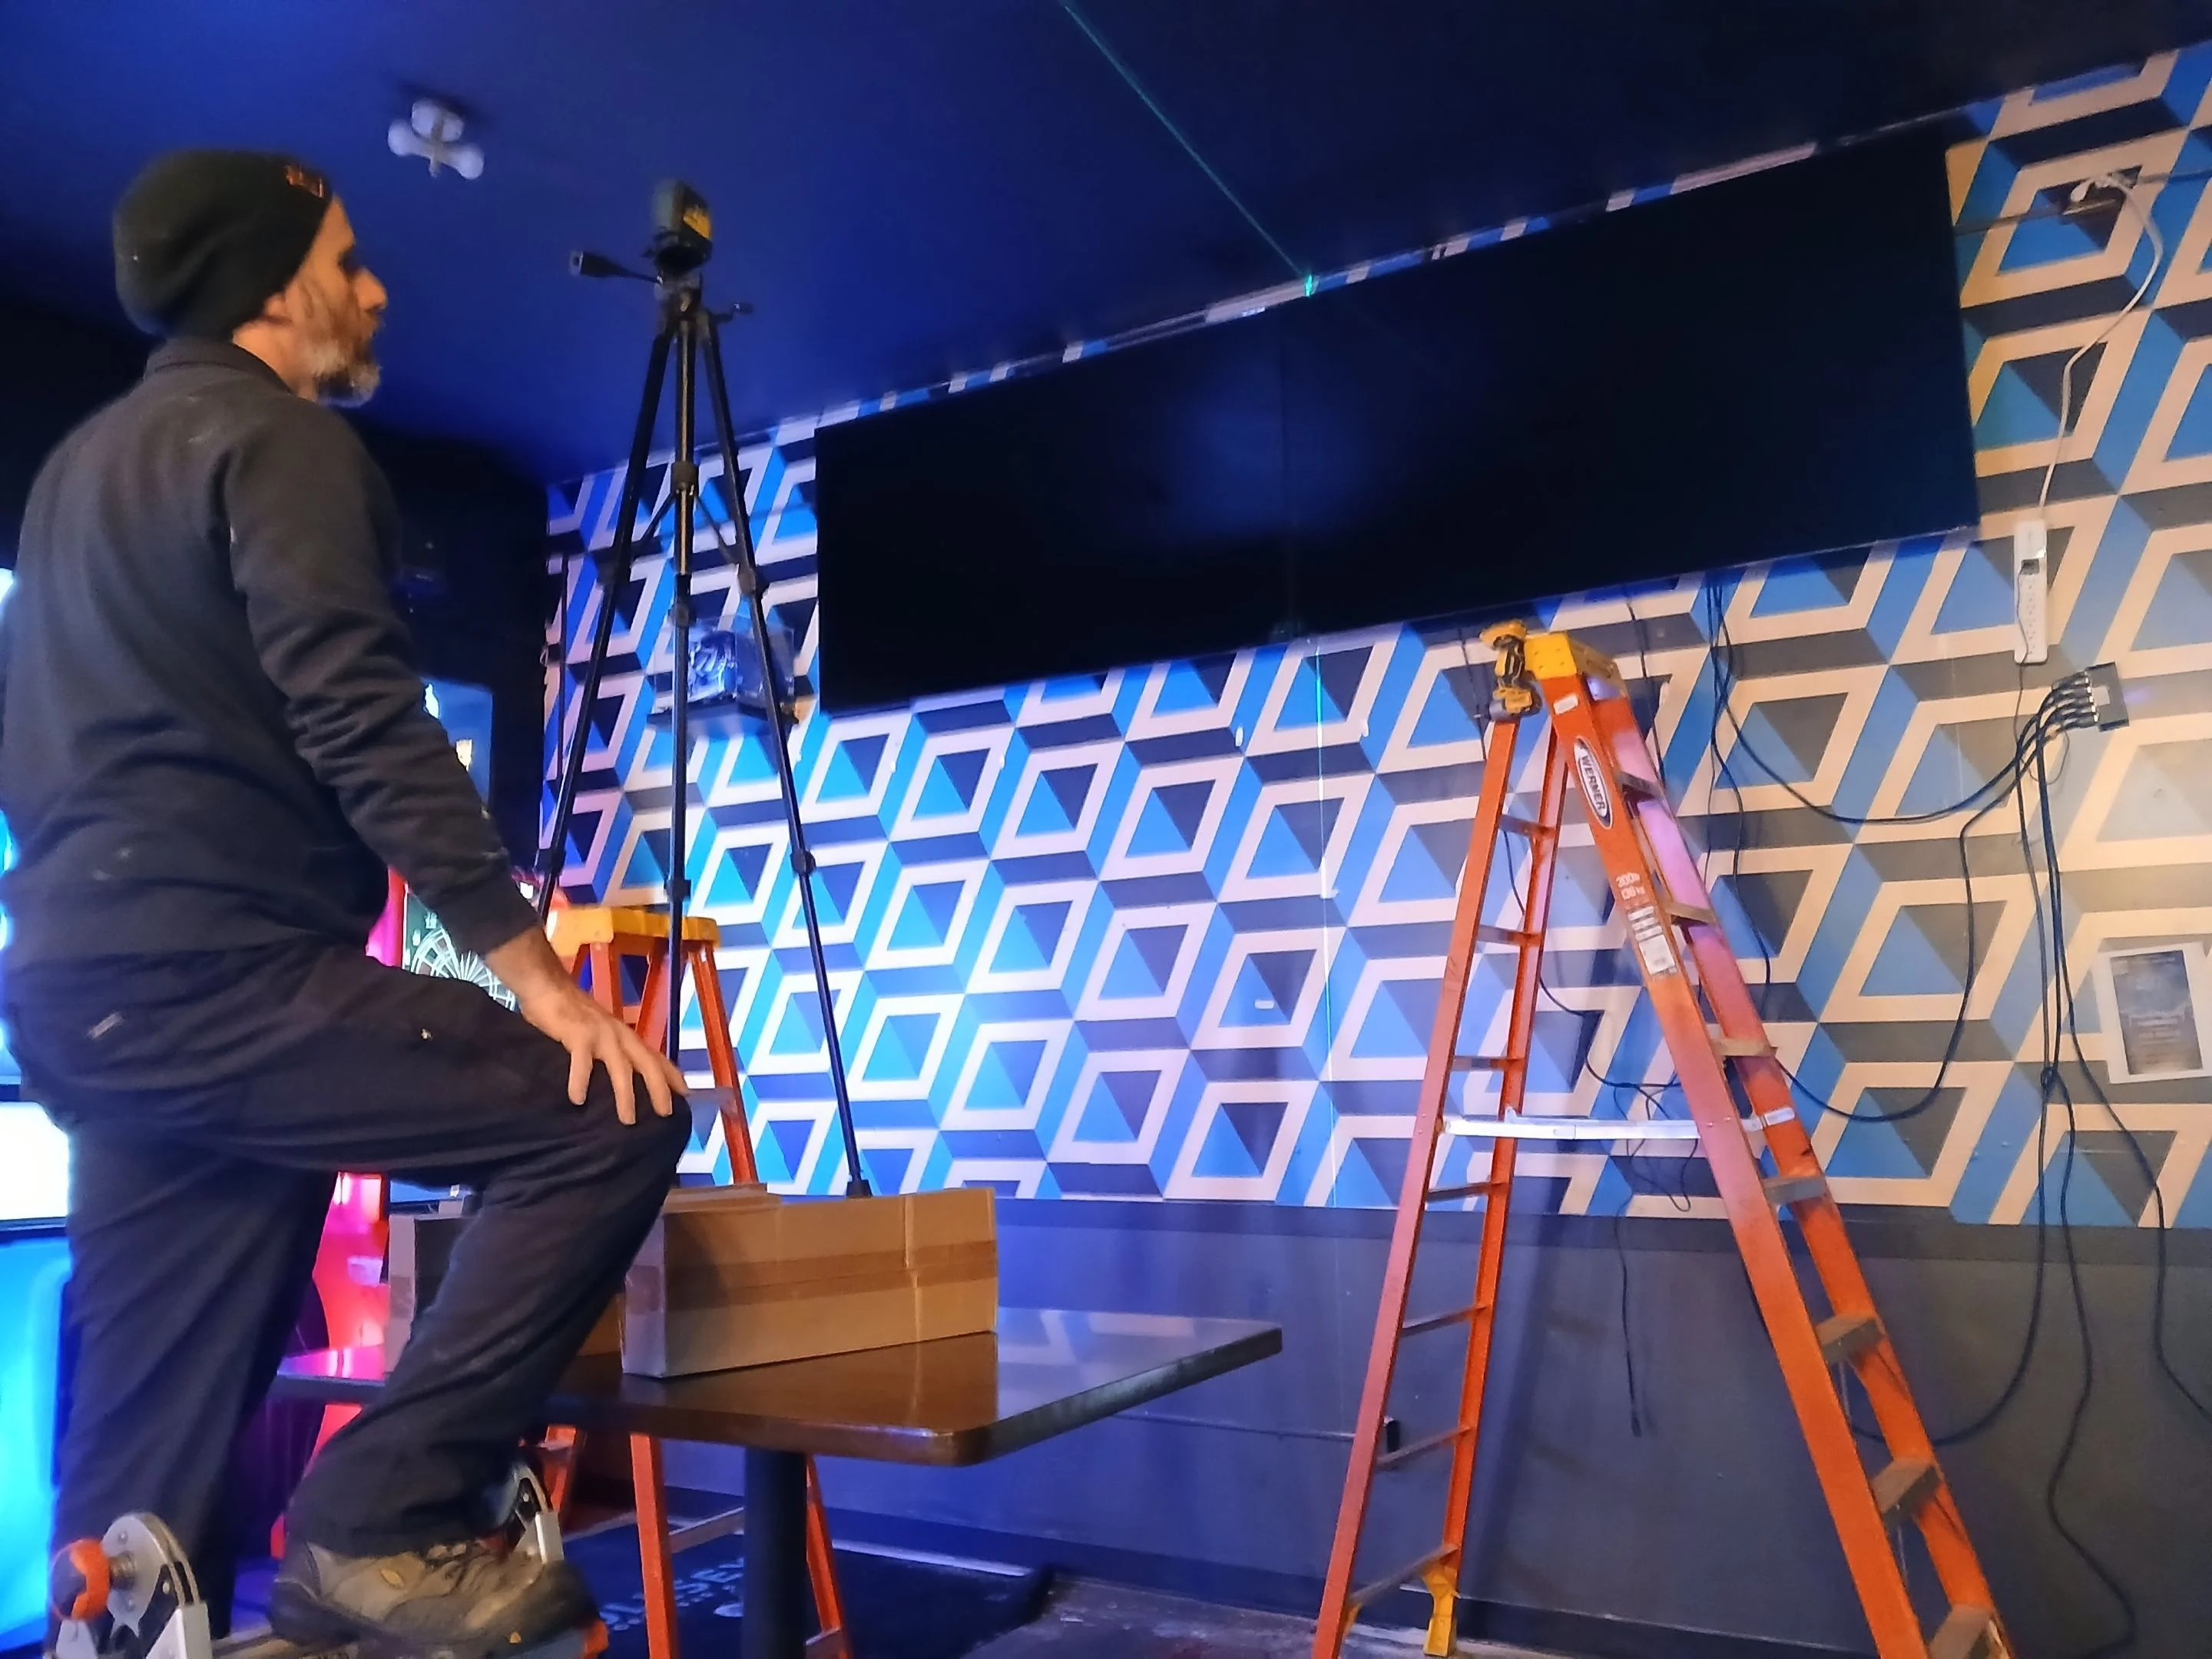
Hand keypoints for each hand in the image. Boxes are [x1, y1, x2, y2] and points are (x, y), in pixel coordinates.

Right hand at [518, 980, 686, 1124]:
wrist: (548, 987)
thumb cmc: (573, 1013)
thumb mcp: (600, 1032)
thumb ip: (612, 1051)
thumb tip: (618, 1080)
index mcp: (626, 1036)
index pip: (656, 1057)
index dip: (673, 1075)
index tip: (687, 1095)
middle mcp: (619, 1035)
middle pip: (647, 1064)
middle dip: (659, 1089)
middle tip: (666, 1114)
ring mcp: (600, 1035)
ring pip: (620, 1068)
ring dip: (626, 1095)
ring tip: (628, 1120)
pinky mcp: (578, 1035)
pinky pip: (582, 1062)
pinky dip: (580, 1081)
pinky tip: (577, 1099)